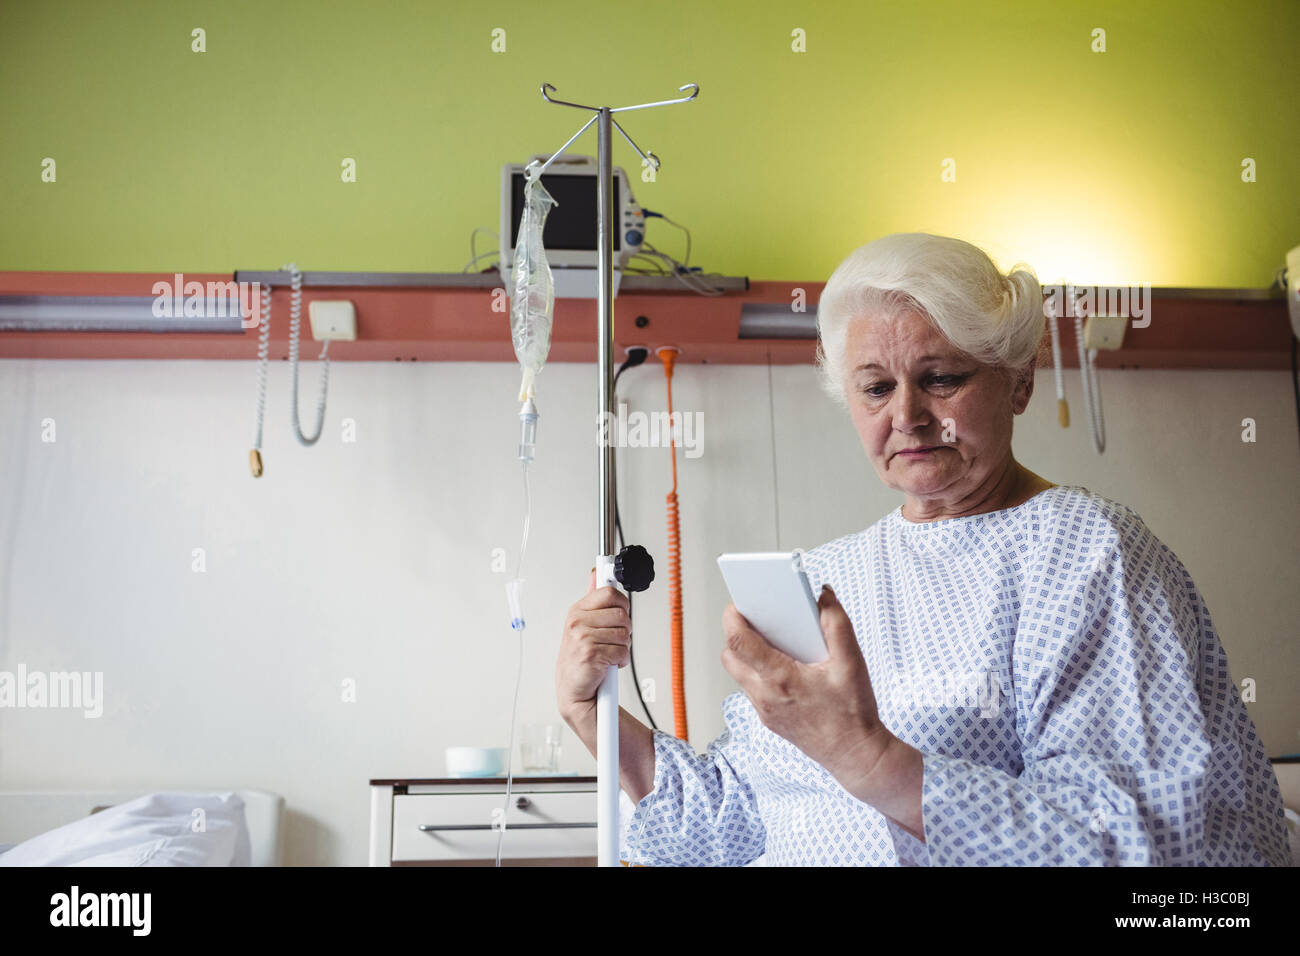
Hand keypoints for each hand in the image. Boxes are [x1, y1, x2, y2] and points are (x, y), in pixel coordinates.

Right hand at [556, 568, 630, 722]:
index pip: (608, 593)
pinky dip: (621, 660)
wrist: (573, 690)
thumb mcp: (582, 625)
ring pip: (624, 634)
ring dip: (623, 647)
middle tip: (615, 639)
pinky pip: (622, 651)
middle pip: (621, 614)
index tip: (623, 606)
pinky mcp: (591, 654)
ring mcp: (582, 638)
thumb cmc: (580, 658)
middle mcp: (577, 622)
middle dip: (625, 629)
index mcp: (577, 611)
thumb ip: (592, 601)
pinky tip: (609, 664)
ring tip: (610, 653)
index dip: (622, 602)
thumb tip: (595, 575)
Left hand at [720, 585, 894, 787]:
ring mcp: (764, 710)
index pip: (739, 643)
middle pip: (730, 657)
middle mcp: (765, 696)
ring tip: (771, 640)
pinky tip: (782, 665)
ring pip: (739, 674)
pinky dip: (759, 672)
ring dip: (747, 655)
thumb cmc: (854, 712)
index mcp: (781, 679)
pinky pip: (752, 689)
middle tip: (756, 619)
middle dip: (736, 635)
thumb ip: (837, 623)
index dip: (733, 618)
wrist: (855, 755)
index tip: (738, 603)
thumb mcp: (852, 662)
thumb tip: (823, 595)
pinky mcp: (769, 719)